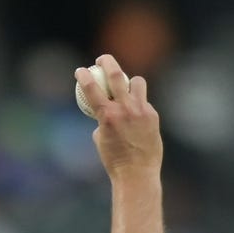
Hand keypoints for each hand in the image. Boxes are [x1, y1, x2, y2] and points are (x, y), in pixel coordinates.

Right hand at [74, 54, 162, 177]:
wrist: (137, 173)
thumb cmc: (114, 160)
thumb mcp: (100, 139)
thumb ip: (103, 120)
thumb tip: (104, 111)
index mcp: (106, 115)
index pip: (91, 88)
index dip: (84, 75)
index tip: (80, 70)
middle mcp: (124, 109)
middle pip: (116, 75)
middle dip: (108, 62)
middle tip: (103, 59)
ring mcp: (141, 110)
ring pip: (137, 82)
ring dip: (130, 82)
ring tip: (127, 88)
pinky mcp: (153, 115)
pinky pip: (144, 102)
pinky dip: (138, 105)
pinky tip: (137, 117)